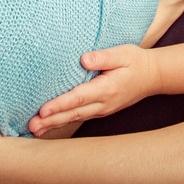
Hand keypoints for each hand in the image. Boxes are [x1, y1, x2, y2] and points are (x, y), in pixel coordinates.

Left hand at [28, 44, 160, 135]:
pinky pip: (78, 118)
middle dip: (51, 121)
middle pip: (73, 113)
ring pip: (74, 118)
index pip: (79, 98)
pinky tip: (49, 126)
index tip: (43, 110)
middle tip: (31, 126)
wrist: (152, 76)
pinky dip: (62, 122)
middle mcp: (103, 103)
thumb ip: (104, 57)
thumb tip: (83, 59)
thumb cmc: (135, 62)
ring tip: (34, 130)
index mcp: (107, 89)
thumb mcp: (123, 53)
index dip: (60, 104)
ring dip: (54, 125)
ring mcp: (101, 110)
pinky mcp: (99, 110)